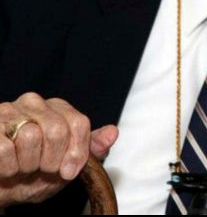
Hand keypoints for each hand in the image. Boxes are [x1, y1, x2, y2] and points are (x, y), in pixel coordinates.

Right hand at [0, 93, 118, 207]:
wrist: (3, 189)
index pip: (78, 123)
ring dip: (27, 164)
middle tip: (41, 169)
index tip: (69, 171)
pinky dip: (7, 167)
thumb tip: (112, 132)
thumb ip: (92, 149)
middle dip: (51, 160)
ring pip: (30, 137)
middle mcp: (33, 102)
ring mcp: (8, 111)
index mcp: (57, 108)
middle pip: (57, 129)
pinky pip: (4, 149)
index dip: (77, 152)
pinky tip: (6, 167)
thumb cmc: (35, 175)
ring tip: (22, 167)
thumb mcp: (68, 166)